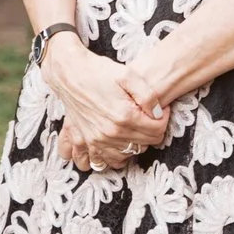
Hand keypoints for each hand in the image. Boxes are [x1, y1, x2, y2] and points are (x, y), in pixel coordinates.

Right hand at [42, 38, 166, 169]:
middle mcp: (110, 133)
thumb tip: (157, 114)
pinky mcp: (83, 142)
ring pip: (126, 156)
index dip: (163, 119)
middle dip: (151, 131)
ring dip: (133, 146)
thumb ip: (148, 96)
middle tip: (147, 117)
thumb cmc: (99, 71)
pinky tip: (115, 146)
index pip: (157, 130)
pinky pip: (99, 162)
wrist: (69, 73)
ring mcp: (95, 140)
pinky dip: (109, 159)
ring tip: (133, 131)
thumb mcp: (129, 75)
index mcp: (124, 116)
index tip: (159, 111)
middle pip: (144, 144)